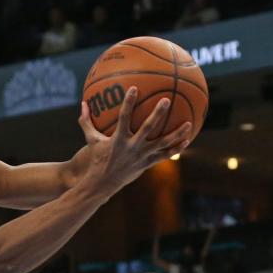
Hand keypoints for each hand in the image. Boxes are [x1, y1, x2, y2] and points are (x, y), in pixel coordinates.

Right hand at [77, 86, 191, 197]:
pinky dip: (176, 148)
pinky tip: (186, 140)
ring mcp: (142, 156)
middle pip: (148, 128)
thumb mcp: (91, 140)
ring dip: (177, 134)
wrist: (102, 183)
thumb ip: (87, 121)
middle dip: (157, 113)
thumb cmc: (97, 159)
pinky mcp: (147, 163)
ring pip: (163, 143)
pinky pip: (164, 155)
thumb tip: (83, 103)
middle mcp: (132, 147)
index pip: (123, 117)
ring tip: (189, 123)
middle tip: (166, 100)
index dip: (128, 103)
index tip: (134, 88)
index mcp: (118, 139)